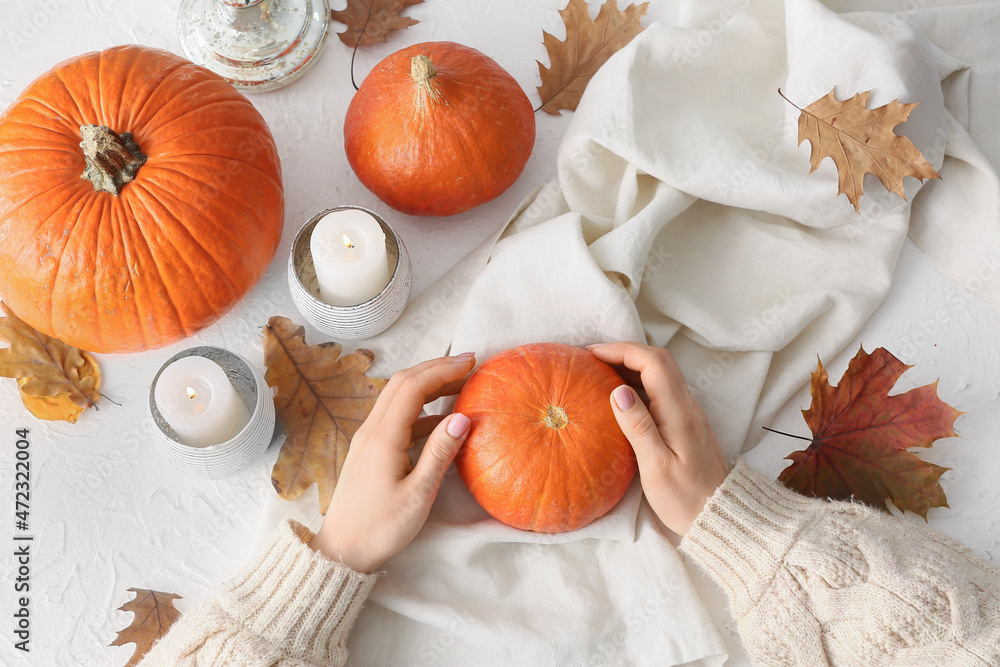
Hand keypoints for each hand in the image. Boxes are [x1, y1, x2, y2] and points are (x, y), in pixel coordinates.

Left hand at [309, 353, 475, 572]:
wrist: (342, 551)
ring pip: (398, 397)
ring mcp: (368, 439)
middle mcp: (371, 430)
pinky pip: (396, 417)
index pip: (413, 386)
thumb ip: (440, 453)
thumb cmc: (380, 528)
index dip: (442, 368)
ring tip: (461, 386)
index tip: (471, 362)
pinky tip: (443, 420)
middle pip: (403, 383)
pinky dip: (421, 409)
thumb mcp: (418, 495)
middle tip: (469, 365)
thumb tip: (463, 417)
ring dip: (428, 385)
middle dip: (436, 368)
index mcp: (383, 437)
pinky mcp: (371, 450)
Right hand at [589, 343, 729, 535]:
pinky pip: (661, 389)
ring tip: (600, 371)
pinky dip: (638, 381)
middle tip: (591, 358)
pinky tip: (620, 393)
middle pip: (659, 360)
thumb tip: (618, 391)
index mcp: (679, 412)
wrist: (719, 517)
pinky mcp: (685, 423)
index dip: (622, 350)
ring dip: (631, 364)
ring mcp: (688, 413)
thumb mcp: (656, 468)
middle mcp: (687, 405)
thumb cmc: (685, 499)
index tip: (592, 354)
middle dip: (625, 351)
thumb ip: (638, 427)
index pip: (653, 363)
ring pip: (662, 373)